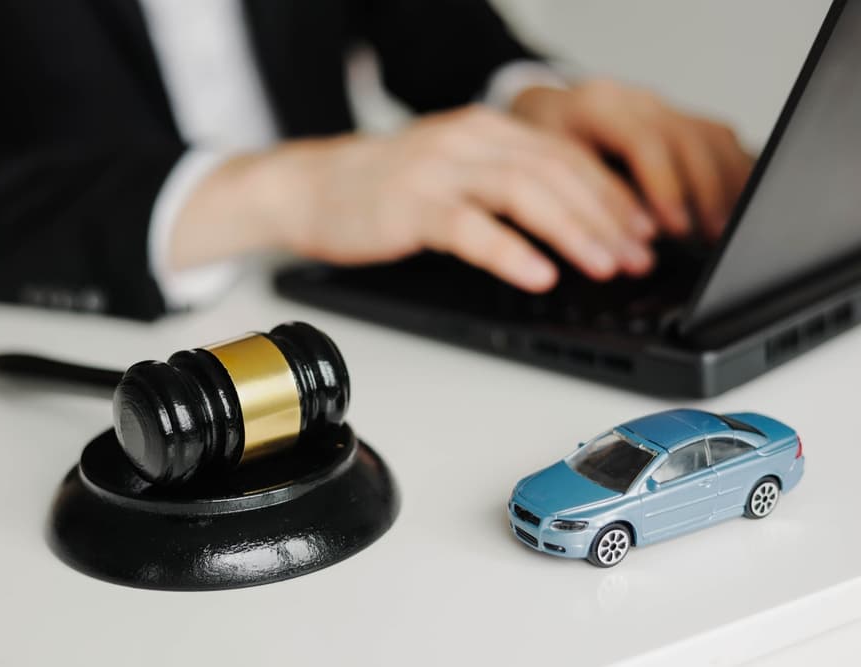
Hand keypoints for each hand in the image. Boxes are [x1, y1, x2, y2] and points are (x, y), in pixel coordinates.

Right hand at [173, 106, 661, 291]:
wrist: (309, 188)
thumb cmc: (385, 189)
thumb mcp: (456, 174)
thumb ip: (508, 184)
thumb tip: (575, 222)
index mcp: (487, 130)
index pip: (568, 155)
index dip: (613, 194)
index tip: (645, 231)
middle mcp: (469, 140)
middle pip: (556, 171)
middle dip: (606, 217)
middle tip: (638, 256)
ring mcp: (439, 170)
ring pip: (524, 192)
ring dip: (573, 231)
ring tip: (605, 266)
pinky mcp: (411, 206)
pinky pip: (471, 228)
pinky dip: (510, 252)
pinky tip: (538, 275)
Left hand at [511, 80, 753, 238]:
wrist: (542, 117)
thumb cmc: (538, 150)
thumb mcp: (543, 172)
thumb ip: (581, 197)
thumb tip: (618, 240)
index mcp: (597, 106)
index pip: (644, 140)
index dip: (664, 186)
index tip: (676, 228)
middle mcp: (636, 101)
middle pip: (687, 139)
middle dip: (705, 193)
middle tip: (712, 237)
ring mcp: (661, 107)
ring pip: (711, 137)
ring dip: (726, 185)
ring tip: (726, 229)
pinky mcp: (679, 119)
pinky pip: (718, 139)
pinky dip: (734, 171)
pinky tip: (738, 203)